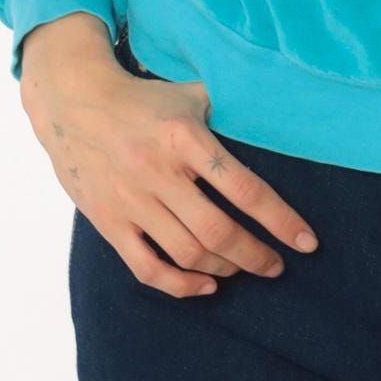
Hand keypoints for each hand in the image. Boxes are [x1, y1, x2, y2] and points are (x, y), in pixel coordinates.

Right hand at [18, 13, 319, 297]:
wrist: (73, 101)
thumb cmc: (143, 99)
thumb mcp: (189, 93)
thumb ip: (231, 109)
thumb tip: (281, 116)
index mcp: (185, 138)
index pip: (244, 188)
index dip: (280, 220)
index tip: (307, 242)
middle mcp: (159, 172)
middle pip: (217, 231)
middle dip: (255, 256)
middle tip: (277, 266)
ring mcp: (131, 200)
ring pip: (186, 252)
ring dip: (223, 269)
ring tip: (243, 269)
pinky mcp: (108, 221)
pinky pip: (146, 267)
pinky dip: (179, 285)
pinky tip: (204, 286)